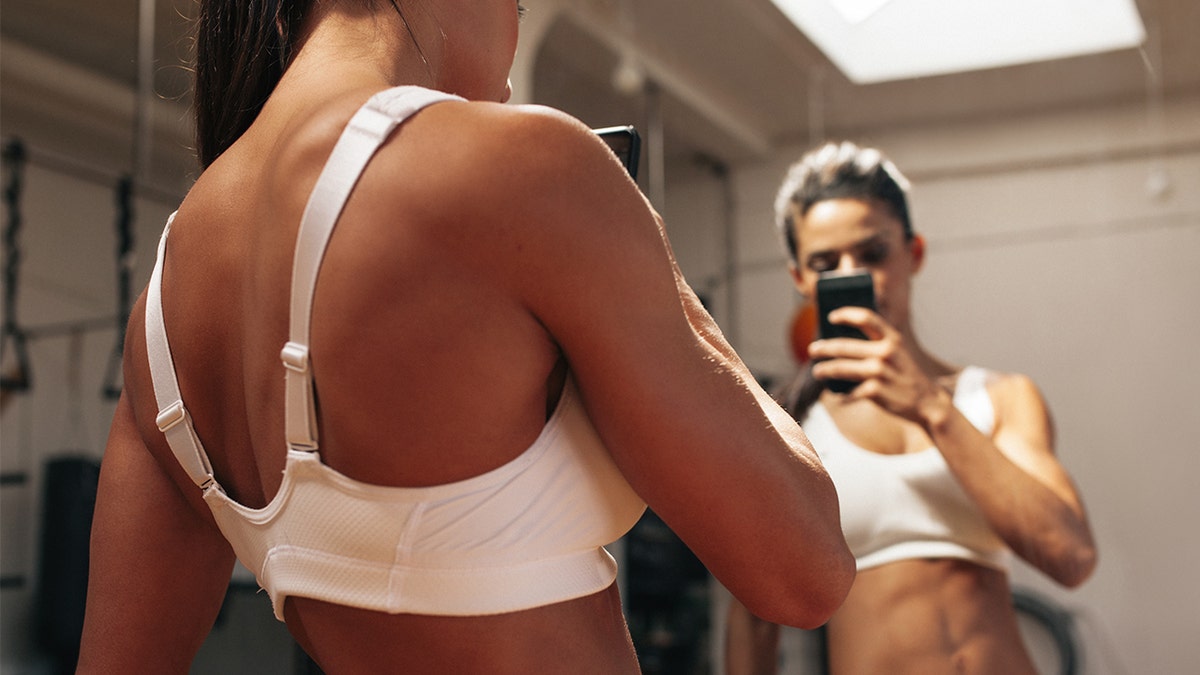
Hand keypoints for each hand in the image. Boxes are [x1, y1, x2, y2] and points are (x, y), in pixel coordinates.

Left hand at [807, 306, 945, 424]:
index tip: (831, 316)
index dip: (846, 314)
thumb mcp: (899, 353)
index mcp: (892, 339)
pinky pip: (849, 392)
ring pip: (841, 368)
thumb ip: (878, 344)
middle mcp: (885, 352)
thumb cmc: (906, 375)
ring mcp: (879, 372)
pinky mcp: (875, 391)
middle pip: (844, 346)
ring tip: (817, 371)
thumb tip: (842, 341)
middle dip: (824, 348)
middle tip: (813, 349)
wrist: (927, 402)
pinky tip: (838, 395)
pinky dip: (842, 395)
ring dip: (825, 370)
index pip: (866, 318)